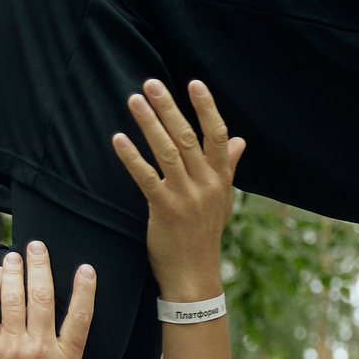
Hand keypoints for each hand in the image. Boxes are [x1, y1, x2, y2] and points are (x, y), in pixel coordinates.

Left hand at [0, 246, 96, 358]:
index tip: (86, 269)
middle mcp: (41, 349)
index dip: (85, 290)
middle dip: (42, 267)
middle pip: (45, 298)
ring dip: (14, 271)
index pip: (81, 317)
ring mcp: (12, 345)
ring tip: (13, 254)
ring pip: (15, 297)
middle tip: (37, 246)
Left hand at [114, 78, 239, 301]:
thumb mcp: (222, 199)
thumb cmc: (204, 234)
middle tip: (151, 84)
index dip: (207, 108)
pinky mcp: (165, 210)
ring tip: (135, 101)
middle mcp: (206, 184)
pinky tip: (119, 139)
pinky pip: (146, 178)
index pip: (218, 136)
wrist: (194, 275)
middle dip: (169, 108)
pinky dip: (132, 157)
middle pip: (189, 138)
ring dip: (149, 124)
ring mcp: (186, 197)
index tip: (194, 83)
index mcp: (221, 179)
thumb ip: (227, 167)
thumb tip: (239, 140)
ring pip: (168, 152)